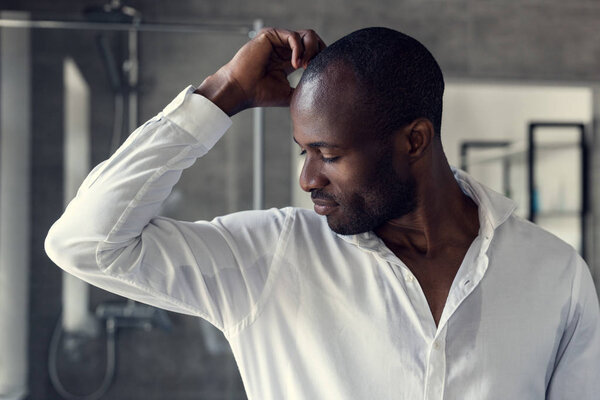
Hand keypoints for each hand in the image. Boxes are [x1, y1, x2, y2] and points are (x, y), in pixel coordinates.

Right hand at [195, 28, 325, 115]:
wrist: (242, 90)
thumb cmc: (261, 94)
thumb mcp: (289, 94)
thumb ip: (303, 89)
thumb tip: (320, 94)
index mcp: (288, 59)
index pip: (313, 51)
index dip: (322, 58)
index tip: (322, 72)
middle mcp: (284, 48)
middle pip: (313, 40)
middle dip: (320, 52)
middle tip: (314, 68)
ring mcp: (277, 40)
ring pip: (307, 35)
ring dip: (311, 50)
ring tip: (305, 66)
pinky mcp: (270, 35)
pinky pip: (293, 36)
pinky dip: (299, 50)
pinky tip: (295, 64)